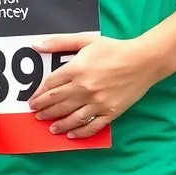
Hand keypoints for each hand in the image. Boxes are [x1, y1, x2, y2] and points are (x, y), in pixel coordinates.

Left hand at [28, 33, 159, 139]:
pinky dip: (80, 132)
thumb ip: (59, 42)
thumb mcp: (85, 40)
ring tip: (50, 127)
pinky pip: (92, 126)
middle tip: (36, 114)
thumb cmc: (113, 49)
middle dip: (44, 110)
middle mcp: (84, 88)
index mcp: (76, 69)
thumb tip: (36, 45)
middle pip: (57, 102)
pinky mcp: (110, 112)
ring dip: (58, 123)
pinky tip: (71, 134)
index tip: (32, 100)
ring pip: (72, 117)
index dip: (39, 93)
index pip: (50, 85)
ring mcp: (98, 102)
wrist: (143, 61)